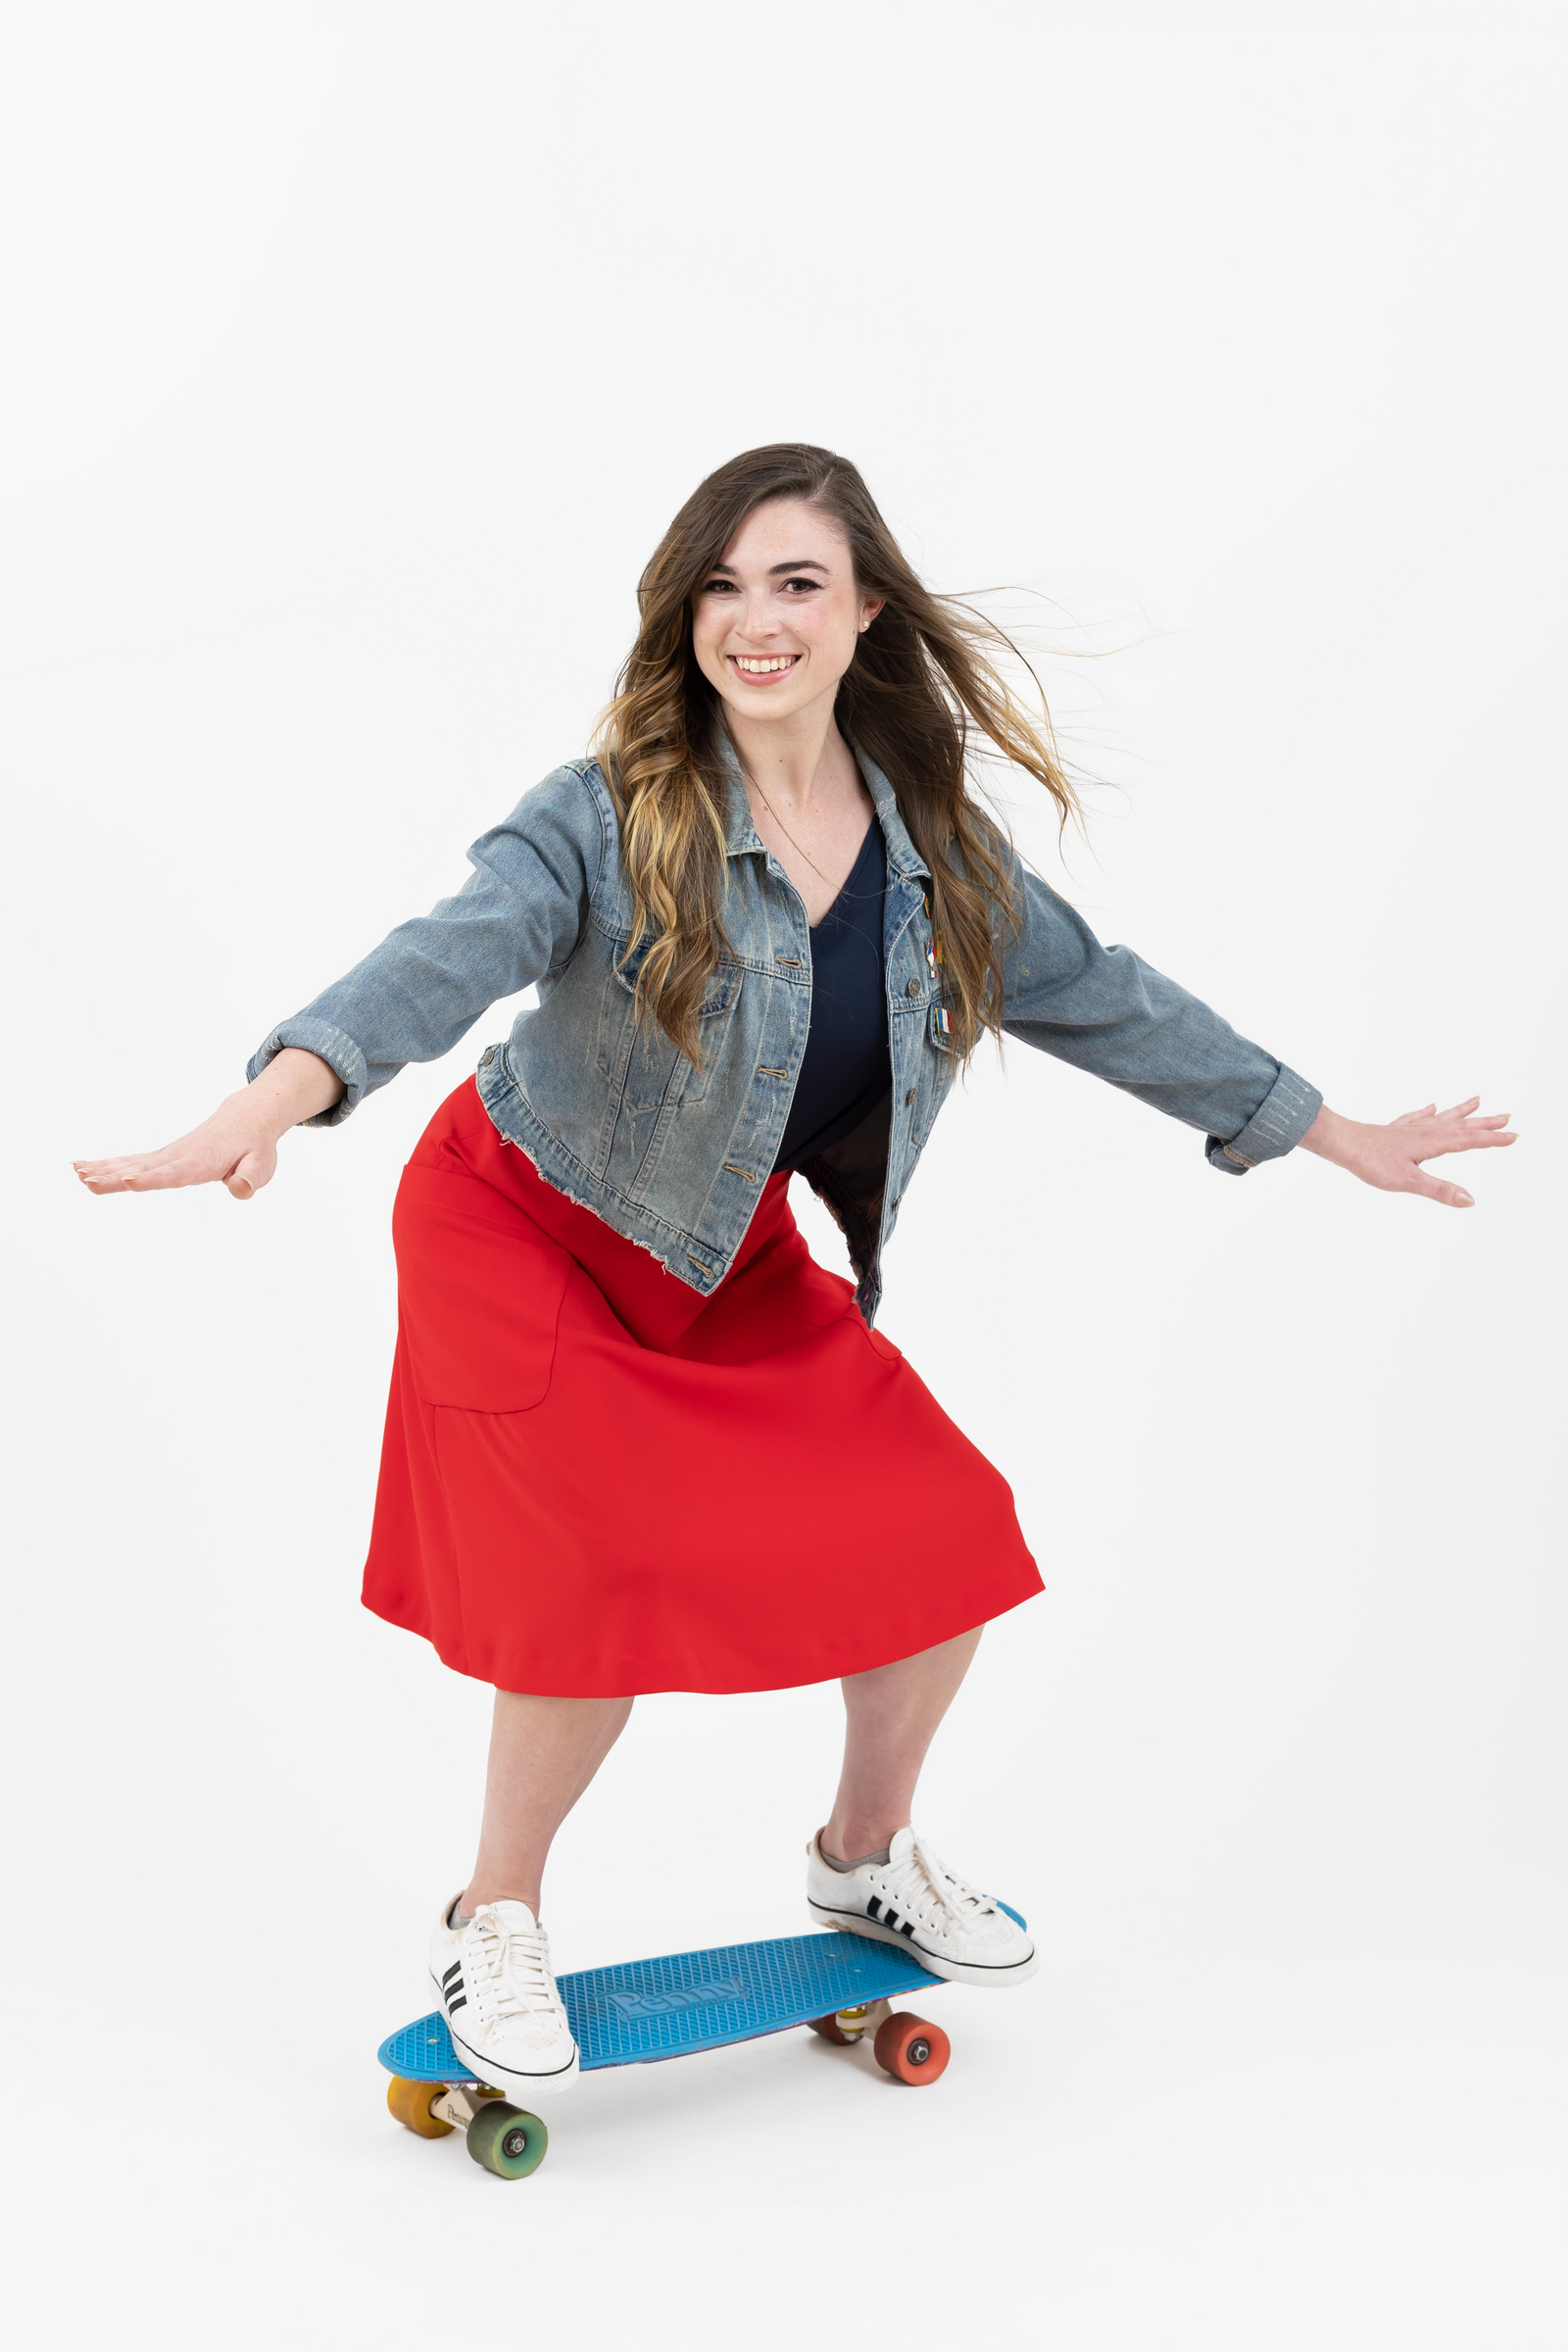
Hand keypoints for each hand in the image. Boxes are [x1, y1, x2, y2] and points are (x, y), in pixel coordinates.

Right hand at [73, 1047, 342, 1201]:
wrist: (247, 1119)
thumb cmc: (254, 1148)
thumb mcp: (261, 1166)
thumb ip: (249, 1180)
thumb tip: (239, 1190)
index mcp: (201, 1162)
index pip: (174, 1173)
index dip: (153, 1178)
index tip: (129, 1181)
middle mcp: (179, 1157)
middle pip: (142, 1168)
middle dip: (115, 1176)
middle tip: (87, 1181)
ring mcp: (167, 1155)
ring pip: (131, 1163)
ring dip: (103, 1169)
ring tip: (77, 1173)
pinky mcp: (162, 1157)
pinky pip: (131, 1161)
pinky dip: (107, 1164)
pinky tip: (81, 1167)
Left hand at [1298, 1096, 1515, 1206]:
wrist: (1342, 1144)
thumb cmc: (1371, 1162)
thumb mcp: (1408, 1181)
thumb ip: (1440, 1190)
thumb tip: (1470, 1200)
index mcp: (1432, 1143)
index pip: (1469, 1141)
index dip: (1493, 1140)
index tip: (1515, 1136)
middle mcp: (1424, 1132)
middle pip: (1461, 1126)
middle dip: (1485, 1123)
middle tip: (1507, 1117)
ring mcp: (1410, 1129)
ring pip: (1443, 1118)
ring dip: (1462, 1111)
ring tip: (1478, 1101)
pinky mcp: (1395, 1130)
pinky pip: (1418, 1117)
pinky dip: (1428, 1111)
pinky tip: (1432, 1106)